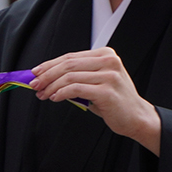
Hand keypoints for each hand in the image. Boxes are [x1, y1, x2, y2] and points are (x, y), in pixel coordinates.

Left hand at [31, 48, 162, 153]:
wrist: (136, 117)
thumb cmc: (115, 101)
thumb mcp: (97, 82)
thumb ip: (78, 75)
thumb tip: (47, 77)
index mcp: (106, 55)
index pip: (71, 56)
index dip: (50, 64)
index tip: (36, 73)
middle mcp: (109, 61)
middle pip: (68, 64)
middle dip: (47, 75)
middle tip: (35, 84)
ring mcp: (109, 75)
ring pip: (69, 77)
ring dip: (51, 86)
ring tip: (44, 94)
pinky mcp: (107, 91)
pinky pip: (75, 89)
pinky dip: (61, 93)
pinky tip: (55, 98)